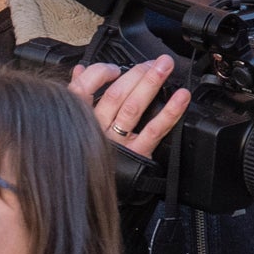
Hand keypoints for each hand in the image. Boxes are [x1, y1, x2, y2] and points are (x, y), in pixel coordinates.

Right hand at [68, 55, 189, 159]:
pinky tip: (181, 97)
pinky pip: (154, 130)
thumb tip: (79, 69)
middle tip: (154, 61)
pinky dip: (170, 112)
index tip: (115, 68)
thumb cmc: (84, 155)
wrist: (90, 192)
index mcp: (79, 119)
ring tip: (165, 66)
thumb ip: (77, 94)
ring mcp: (116, 142)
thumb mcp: (73, 124)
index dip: (100, 73)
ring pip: (133, 107)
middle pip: (115, 94)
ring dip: (152, 83)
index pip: (84, 88)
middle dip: (137, 73)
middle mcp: (96, 129)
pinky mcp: (135, 154)